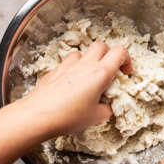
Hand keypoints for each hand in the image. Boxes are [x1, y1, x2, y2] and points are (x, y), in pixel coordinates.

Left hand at [0, 41, 130, 163]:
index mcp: (100, 73)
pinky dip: (71, 69)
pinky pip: (66, 63)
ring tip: (86, 77)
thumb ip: (107, 109)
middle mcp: (84, 65)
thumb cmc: (67, 117)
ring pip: (82, 53)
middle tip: (106, 71)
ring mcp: (67, 66)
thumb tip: (107, 106)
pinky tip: (69, 84)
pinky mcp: (53, 71)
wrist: (37, 116)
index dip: (126, 60)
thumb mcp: (95, 117)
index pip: (120, 52)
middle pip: (101, 45)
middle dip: (107, 55)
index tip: (124, 73)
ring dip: (87, 61)